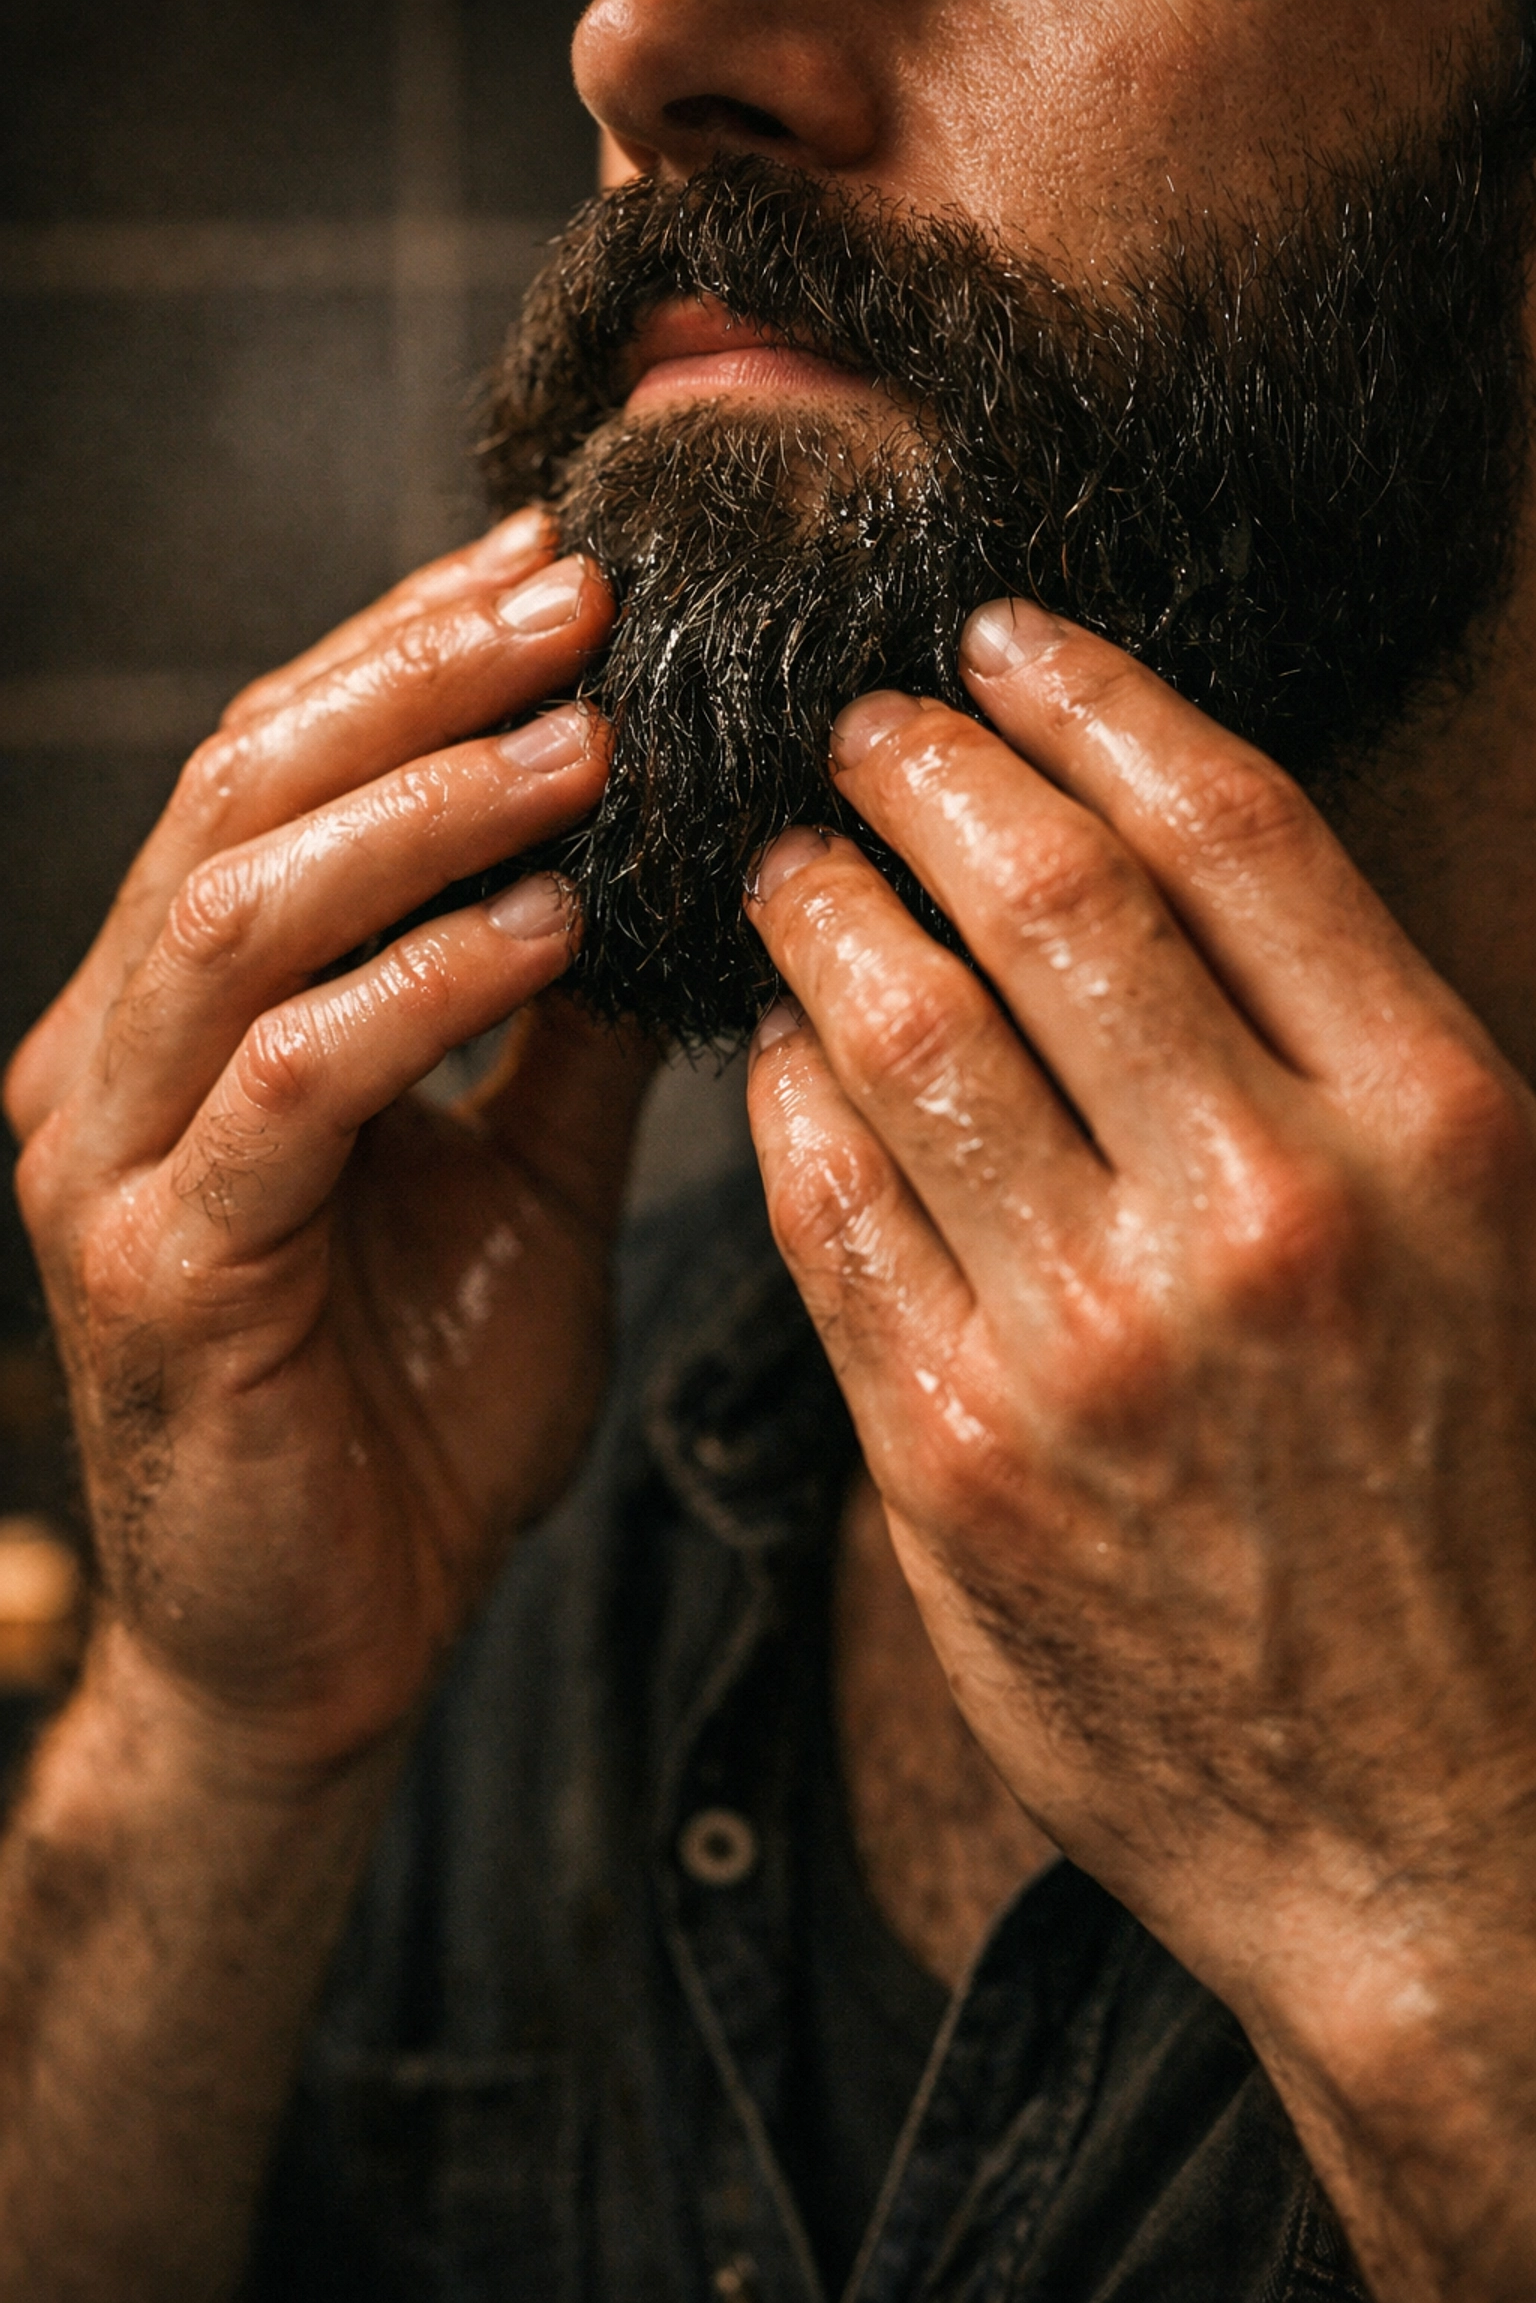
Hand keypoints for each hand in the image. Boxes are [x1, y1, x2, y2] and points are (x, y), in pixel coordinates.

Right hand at [5, 513, 648, 1778]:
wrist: (333, 1648)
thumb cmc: (415, 1418)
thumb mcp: (519, 1186)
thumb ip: (562, 1032)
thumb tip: (667, 864)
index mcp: (192, 1019)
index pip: (284, 776)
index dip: (411, 655)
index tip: (562, 570)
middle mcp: (121, 1058)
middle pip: (244, 797)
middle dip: (417, 680)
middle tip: (579, 602)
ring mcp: (116, 1159)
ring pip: (242, 907)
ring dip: (422, 804)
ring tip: (580, 735)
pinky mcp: (155, 1268)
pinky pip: (293, 1081)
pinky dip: (422, 983)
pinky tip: (550, 927)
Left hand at [743, 600, 1535, 2286]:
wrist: (1433, 1823)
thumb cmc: (1471, 1518)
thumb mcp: (1491, 1254)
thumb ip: (1342, 1061)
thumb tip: (1144, 877)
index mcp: (1434, 1128)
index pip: (1226, 825)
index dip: (1089, 694)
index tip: (1002, 637)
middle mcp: (1266, 1209)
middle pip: (1040, 898)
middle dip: (918, 774)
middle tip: (856, 731)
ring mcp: (1095, 1341)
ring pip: (899, 1036)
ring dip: (821, 916)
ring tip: (789, 866)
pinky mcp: (955, 1457)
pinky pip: (823, 1212)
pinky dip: (782, 1098)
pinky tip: (775, 1049)